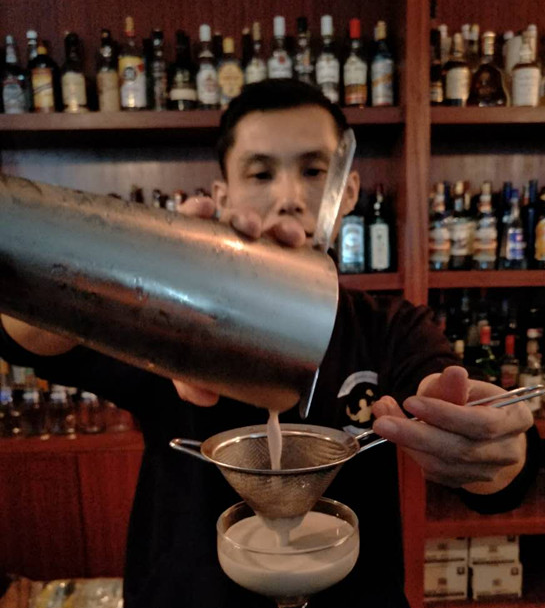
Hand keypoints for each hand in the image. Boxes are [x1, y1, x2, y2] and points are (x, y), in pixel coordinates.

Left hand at [172, 197, 305, 407]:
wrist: (214, 353)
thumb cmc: (193, 345)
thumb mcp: (184, 361)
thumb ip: (187, 380)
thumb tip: (206, 397)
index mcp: (192, 262)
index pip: (191, 225)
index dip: (197, 210)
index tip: (203, 211)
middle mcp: (223, 256)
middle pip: (230, 224)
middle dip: (242, 217)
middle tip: (247, 229)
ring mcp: (251, 262)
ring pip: (265, 234)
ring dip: (276, 228)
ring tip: (285, 236)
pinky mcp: (277, 275)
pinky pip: (289, 255)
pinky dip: (294, 243)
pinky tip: (298, 241)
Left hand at [372, 365, 532, 492]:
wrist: (484, 432)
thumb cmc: (473, 401)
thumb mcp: (465, 385)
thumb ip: (454, 385)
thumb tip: (454, 373)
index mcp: (516, 420)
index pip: (481, 423)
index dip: (445, 414)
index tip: (411, 402)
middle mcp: (507, 452)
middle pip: (459, 449)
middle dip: (416, 434)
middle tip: (381, 421)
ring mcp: (487, 472)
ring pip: (442, 465)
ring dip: (407, 443)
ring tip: (382, 419)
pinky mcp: (464, 482)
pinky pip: (433, 472)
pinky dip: (411, 452)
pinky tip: (396, 433)